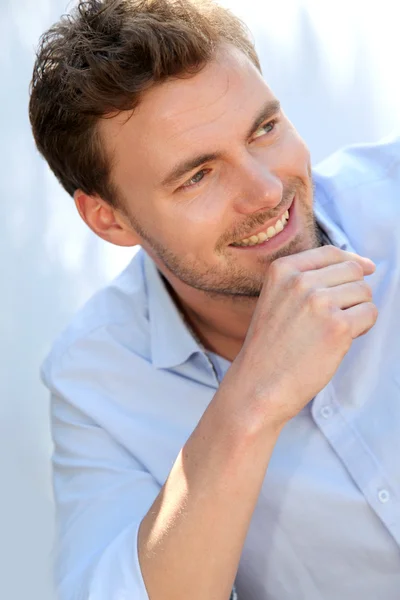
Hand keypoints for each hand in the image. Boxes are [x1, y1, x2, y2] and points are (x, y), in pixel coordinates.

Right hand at [230, 245, 377, 428]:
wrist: (259, 383)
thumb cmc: (270, 346)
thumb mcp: (277, 298)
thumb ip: (309, 278)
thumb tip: (364, 266)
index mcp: (283, 269)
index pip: (331, 252)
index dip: (352, 261)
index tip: (365, 271)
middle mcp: (300, 281)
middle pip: (353, 270)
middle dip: (353, 291)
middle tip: (334, 316)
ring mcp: (319, 302)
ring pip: (364, 292)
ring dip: (357, 311)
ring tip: (331, 331)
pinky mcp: (337, 326)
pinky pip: (369, 314)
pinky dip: (362, 327)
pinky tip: (339, 341)